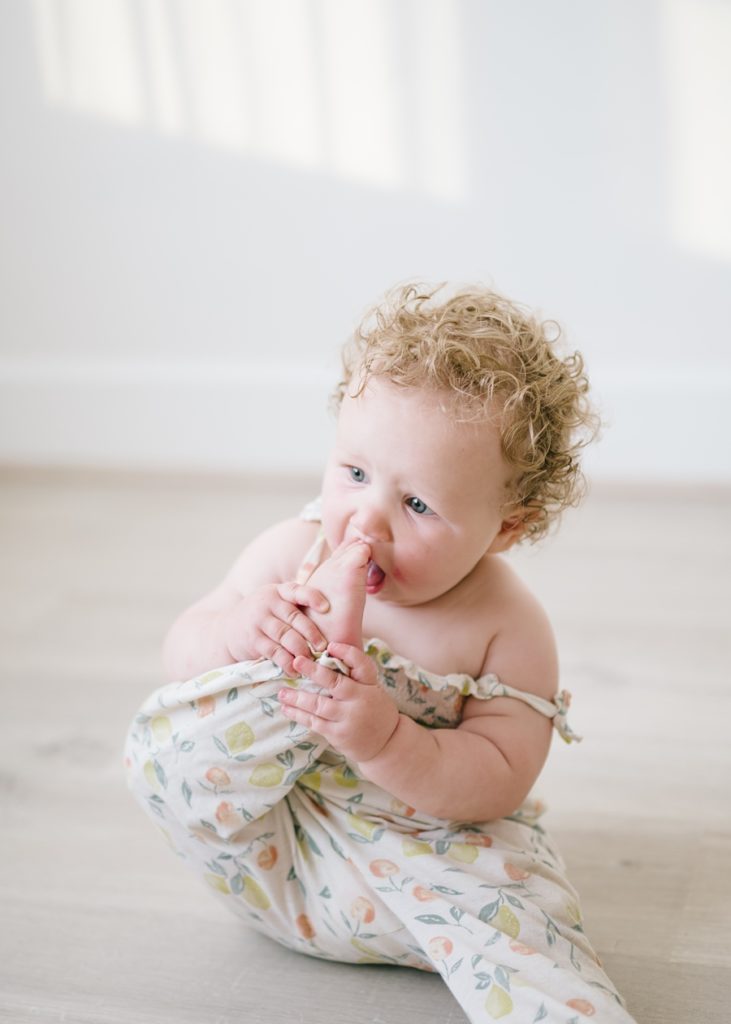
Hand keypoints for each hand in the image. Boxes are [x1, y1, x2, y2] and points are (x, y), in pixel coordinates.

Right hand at [224, 581, 329, 674]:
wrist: (226, 629)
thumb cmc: (262, 616)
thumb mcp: (274, 602)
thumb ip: (295, 604)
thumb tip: (331, 610)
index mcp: (278, 591)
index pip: (297, 590)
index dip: (312, 597)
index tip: (326, 607)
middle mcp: (268, 603)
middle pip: (294, 617)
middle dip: (311, 633)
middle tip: (323, 646)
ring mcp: (259, 621)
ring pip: (285, 636)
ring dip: (300, 650)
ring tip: (311, 660)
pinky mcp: (253, 639)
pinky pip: (274, 652)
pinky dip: (286, 662)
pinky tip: (295, 670)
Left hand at [278, 642, 400, 763]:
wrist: (387, 743)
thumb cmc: (375, 710)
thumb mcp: (372, 690)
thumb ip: (354, 677)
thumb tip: (328, 656)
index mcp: (369, 686)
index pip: (362, 665)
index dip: (347, 653)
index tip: (331, 645)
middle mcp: (360, 700)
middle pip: (335, 683)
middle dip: (314, 671)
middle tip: (296, 661)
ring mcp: (349, 718)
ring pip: (319, 705)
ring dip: (297, 698)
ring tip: (281, 692)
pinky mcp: (339, 734)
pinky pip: (315, 722)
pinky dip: (299, 714)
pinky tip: (287, 708)